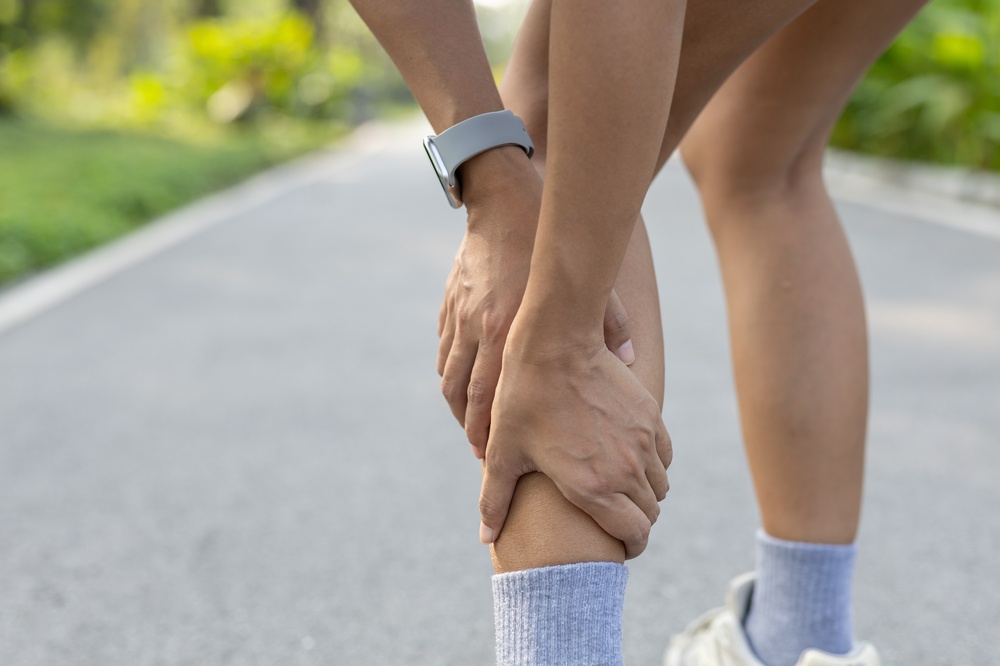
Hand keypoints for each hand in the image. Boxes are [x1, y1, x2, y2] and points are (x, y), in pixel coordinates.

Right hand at [436, 161, 635, 458]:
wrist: (505, 199)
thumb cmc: (548, 243)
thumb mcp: (587, 282)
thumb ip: (608, 324)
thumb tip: (630, 361)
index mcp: (511, 328)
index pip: (496, 396)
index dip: (493, 431)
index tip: (497, 457)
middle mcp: (480, 328)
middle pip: (467, 396)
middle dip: (473, 431)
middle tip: (483, 456)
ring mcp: (460, 317)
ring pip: (450, 377)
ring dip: (459, 409)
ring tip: (472, 431)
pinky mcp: (450, 304)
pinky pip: (445, 351)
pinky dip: (451, 376)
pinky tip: (461, 390)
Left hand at [478, 329, 671, 558]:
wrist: (555, 345)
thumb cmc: (523, 399)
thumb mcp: (503, 453)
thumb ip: (495, 500)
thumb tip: (486, 537)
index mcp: (593, 488)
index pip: (635, 535)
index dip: (630, 547)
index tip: (619, 547)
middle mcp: (626, 469)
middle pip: (650, 513)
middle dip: (635, 522)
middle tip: (614, 518)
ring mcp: (643, 442)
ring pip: (659, 485)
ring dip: (643, 493)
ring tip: (619, 488)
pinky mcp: (650, 416)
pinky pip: (664, 455)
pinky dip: (652, 464)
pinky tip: (628, 457)